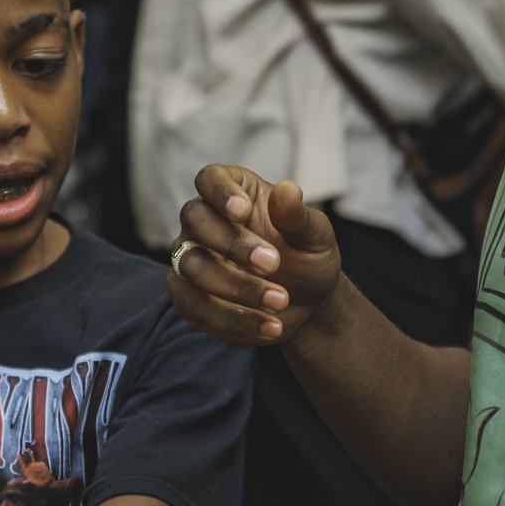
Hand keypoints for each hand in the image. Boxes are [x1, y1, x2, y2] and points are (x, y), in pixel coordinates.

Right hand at [168, 166, 345, 346]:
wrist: (308, 305)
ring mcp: (191, 259)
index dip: (220, 192)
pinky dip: (233, 320)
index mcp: (235, 193)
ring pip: (191, 266)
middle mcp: (204, 222)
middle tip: (274, 264)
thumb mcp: (315, 237)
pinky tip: (270, 326)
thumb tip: (288, 191)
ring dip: (236, 287)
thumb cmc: (308, 259)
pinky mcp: (190, 298)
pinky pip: (195, 308)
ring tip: (280, 302)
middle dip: (232, 243)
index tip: (242, 211)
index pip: (210, 178)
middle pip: (195, 219)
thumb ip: (298, 217)